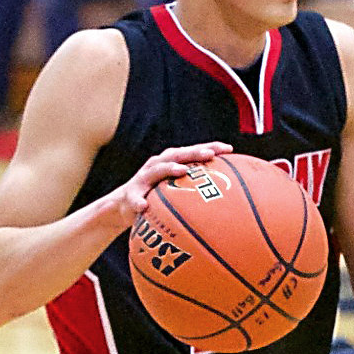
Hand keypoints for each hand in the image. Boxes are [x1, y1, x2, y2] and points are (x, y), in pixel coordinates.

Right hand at [99, 142, 232, 232]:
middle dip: (194, 153)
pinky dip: (138, 201)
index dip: (210, 148)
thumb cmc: (157, 197)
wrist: (124, 205)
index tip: (229, 149)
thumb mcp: (176, 191)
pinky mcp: (131, 194)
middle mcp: (158, 165)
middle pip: (178, 155)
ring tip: (182, 170)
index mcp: (171, 162)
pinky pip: (135, 198)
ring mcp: (144, 178)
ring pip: (157, 170)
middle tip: (210, 154)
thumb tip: (225, 199)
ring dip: (169, 168)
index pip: (193, 152)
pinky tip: (143, 206)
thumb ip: (194, 190)